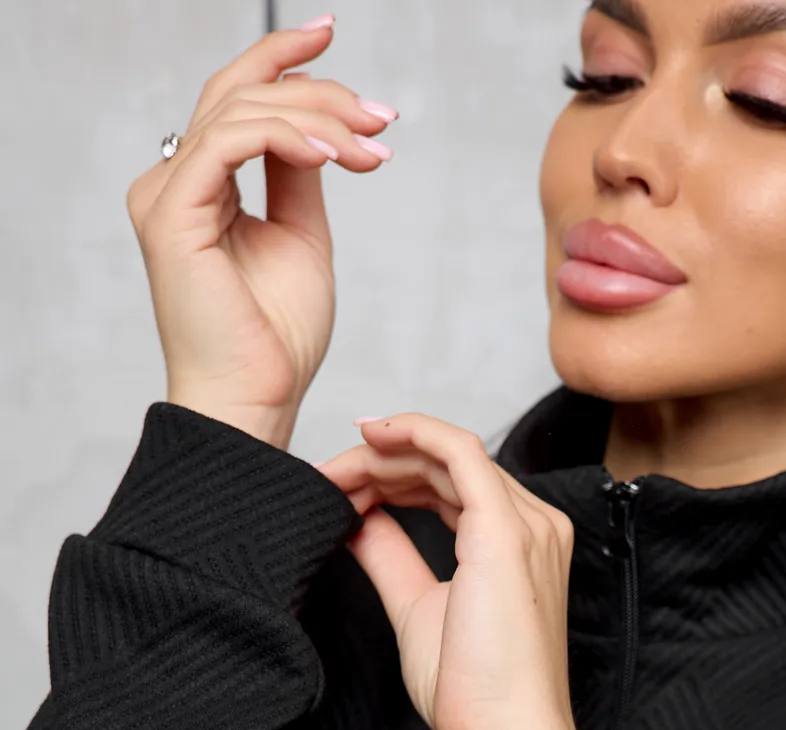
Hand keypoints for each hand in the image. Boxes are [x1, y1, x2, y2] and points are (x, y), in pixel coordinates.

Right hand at [126, 22, 397, 449]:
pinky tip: (336, 156)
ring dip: (319, 115)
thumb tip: (320, 129)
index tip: (333, 37)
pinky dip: (290, 136)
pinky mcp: (172, 212)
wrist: (258, 399)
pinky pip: (231, 139)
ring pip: (241, 108)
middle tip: (381, 118)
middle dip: (321, 91)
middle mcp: (175, 185)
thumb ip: (300, 176)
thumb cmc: (277, 338)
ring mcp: (167, 196)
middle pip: (242, 94)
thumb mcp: (303, 236)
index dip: (284, 59)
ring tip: (370, 144)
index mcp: (201, 190)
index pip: (237, 101)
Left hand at [315, 414, 580, 729]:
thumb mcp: (416, 607)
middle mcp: (531, 525)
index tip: (340, 488)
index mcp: (515, 544)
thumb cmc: (473, 691)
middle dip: (379, 464)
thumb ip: (392, 557)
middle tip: (325, 476)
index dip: (391, 478)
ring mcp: (524, 523)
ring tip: (334, 470)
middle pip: (446, 465)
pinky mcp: (506, 529)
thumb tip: (362, 521)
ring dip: (384, 454)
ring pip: (447, 453)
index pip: (450, 486)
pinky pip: (458, 451)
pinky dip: (413, 433)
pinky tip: (371, 436)